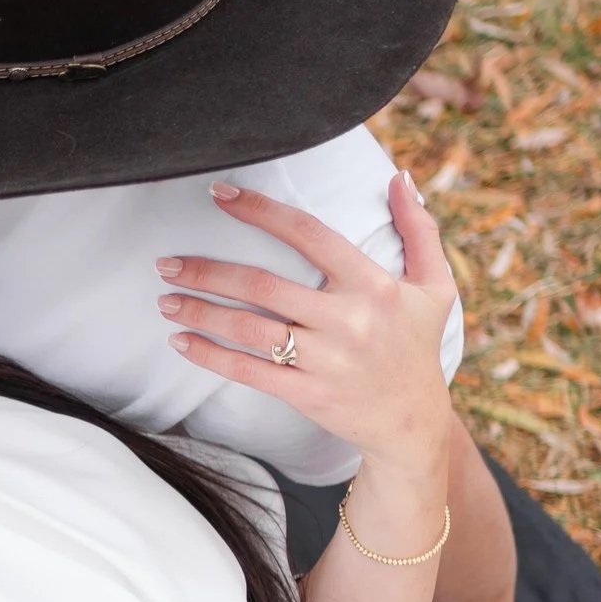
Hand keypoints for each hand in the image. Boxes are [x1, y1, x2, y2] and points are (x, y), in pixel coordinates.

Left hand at [160, 170, 456, 486]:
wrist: (413, 424)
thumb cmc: (417, 348)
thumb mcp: (435, 288)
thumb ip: (420, 230)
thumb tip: (399, 178)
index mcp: (372, 285)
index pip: (308, 235)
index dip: (261, 211)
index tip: (221, 195)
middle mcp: (347, 320)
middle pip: (262, 285)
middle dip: (207, 271)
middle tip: (167, 262)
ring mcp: (326, 360)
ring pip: (248, 328)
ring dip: (199, 311)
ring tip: (165, 299)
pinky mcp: (307, 394)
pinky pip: (248, 371)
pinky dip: (210, 355)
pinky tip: (181, 341)